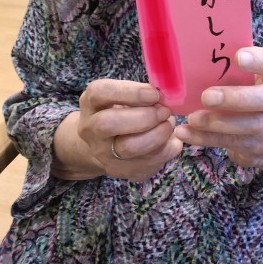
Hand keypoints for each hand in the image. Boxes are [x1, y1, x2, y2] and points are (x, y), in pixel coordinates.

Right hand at [53, 79, 182, 181]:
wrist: (104, 145)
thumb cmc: (120, 112)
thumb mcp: (123, 96)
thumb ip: (140, 93)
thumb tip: (167, 95)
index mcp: (91, 103)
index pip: (101, 92)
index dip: (131, 92)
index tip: (155, 94)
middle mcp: (90, 129)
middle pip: (108, 124)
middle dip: (144, 116)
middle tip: (164, 111)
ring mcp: (103, 154)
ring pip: (128, 148)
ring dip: (157, 135)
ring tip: (168, 125)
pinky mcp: (120, 171)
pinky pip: (146, 163)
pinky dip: (165, 150)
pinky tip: (172, 140)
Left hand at [173, 47, 262, 170]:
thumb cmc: (253, 90)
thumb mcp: (252, 76)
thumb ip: (234, 66)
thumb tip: (195, 51)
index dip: (258, 60)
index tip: (237, 57)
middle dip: (236, 98)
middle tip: (207, 96)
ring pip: (250, 126)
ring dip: (219, 123)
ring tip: (194, 118)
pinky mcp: (260, 145)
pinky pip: (233, 143)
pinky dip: (207, 138)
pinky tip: (187, 133)